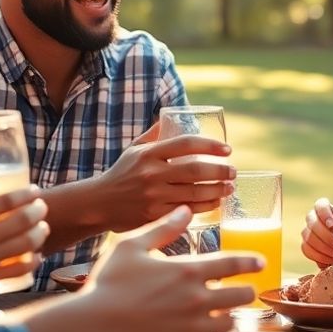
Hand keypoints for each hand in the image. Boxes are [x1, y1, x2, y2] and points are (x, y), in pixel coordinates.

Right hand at [0, 166, 48, 313]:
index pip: (4, 201)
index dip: (25, 194)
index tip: (34, 191)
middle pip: (21, 220)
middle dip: (38, 211)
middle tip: (42, 207)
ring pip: (26, 244)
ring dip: (40, 233)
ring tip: (42, 228)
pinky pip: (19, 269)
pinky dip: (33, 261)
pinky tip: (36, 256)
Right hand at [82, 206, 263, 331]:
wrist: (94, 325)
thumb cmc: (109, 283)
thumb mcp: (132, 246)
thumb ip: (163, 228)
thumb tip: (185, 210)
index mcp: (189, 271)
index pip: (234, 263)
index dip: (251, 261)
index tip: (261, 262)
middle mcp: (198, 298)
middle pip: (242, 296)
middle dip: (245, 293)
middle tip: (242, 293)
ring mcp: (194, 327)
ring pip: (230, 324)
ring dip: (228, 319)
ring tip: (222, 317)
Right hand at [97, 124, 235, 230]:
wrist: (99, 203)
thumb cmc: (121, 173)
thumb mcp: (134, 149)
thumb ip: (154, 134)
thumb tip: (170, 116)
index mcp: (149, 154)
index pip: (186, 144)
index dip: (210, 146)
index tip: (227, 149)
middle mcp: (152, 174)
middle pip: (196, 171)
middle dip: (220, 171)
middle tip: (233, 171)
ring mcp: (154, 196)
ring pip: (195, 193)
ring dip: (218, 190)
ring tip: (229, 187)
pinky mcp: (154, 215)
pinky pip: (187, 210)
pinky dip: (205, 207)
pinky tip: (215, 203)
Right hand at [300, 198, 332, 266]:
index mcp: (330, 209)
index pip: (320, 205)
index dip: (323, 214)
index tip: (332, 225)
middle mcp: (316, 218)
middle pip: (312, 222)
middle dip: (326, 237)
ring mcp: (309, 232)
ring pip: (308, 238)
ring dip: (324, 248)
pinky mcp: (307, 246)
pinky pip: (306, 250)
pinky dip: (318, 256)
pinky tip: (331, 260)